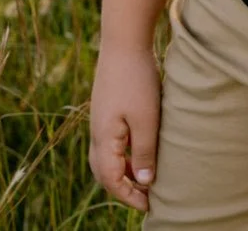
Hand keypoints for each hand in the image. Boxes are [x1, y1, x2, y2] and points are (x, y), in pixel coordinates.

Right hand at [89, 42, 162, 209]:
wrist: (123, 42)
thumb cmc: (137, 81)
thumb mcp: (147, 120)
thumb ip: (145, 153)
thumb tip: (145, 183)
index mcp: (104, 138)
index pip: (111, 180)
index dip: (129, 197)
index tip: (151, 205)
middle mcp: (97, 132)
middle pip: (103, 173)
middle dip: (123, 189)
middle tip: (147, 197)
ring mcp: (99, 120)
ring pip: (105, 158)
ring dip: (124, 173)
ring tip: (147, 177)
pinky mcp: (106, 110)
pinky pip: (110, 144)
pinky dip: (123, 156)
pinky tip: (141, 151)